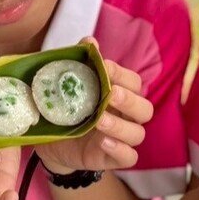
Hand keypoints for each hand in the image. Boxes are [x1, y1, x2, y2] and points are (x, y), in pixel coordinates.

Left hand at [33, 38, 151, 173]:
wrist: (54, 142)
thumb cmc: (70, 109)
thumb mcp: (72, 87)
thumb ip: (84, 64)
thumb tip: (89, 41)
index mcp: (122, 95)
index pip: (134, 83)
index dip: (122, 74)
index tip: (104, 66)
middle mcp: (128, 117)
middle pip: (144, 109)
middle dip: (129, 101)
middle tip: (111, 94)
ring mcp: (123, 139)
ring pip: (138, 134)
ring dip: (121, 126)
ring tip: (100, 121)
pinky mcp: (114, 158)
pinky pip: (129, 157)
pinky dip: (119, 150)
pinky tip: (103, 142)